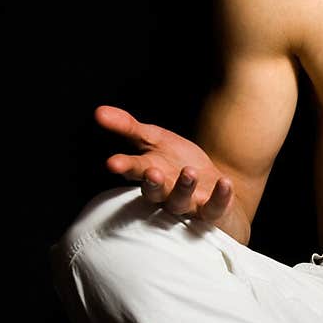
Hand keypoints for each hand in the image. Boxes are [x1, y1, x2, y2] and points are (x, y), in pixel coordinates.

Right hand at [94, 105, 245, 235]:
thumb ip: (128, 127)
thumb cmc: (175, 162)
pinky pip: (214, 207)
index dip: (124, 167)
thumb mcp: (153, 139)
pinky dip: (220, 196)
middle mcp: (165, 192)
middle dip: (152, 184)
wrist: (210, 184)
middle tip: (152, 173)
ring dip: (184, 188)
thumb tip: (98, 111)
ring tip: (189, 171)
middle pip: (155, 192)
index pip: (133, 170)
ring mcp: (188, 203)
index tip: (113, 163)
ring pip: (181, 202)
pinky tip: (224, 182)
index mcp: (148, 173)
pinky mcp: (210, 210)